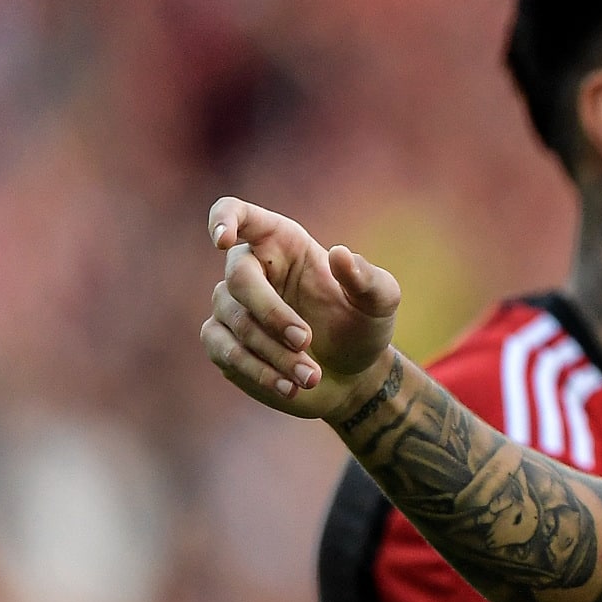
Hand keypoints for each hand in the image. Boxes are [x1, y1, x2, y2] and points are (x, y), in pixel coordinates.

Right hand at [200, 197, 403, 418]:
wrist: (353, 375)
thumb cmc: (363, 327)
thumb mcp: (380, 303)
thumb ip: (368, 279)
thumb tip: (340, 254)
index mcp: (283, 244)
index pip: (239, 215)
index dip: (223, 219)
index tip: (222, 239)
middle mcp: (251, 270)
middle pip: (239, 281)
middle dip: (273, 315)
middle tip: (307, 342)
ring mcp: (232, 307)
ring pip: (236, 323)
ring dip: (274, 353)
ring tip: (312, 377)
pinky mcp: (224, 342)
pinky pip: (226, 351)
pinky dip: (259, 371)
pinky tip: (289, 386)